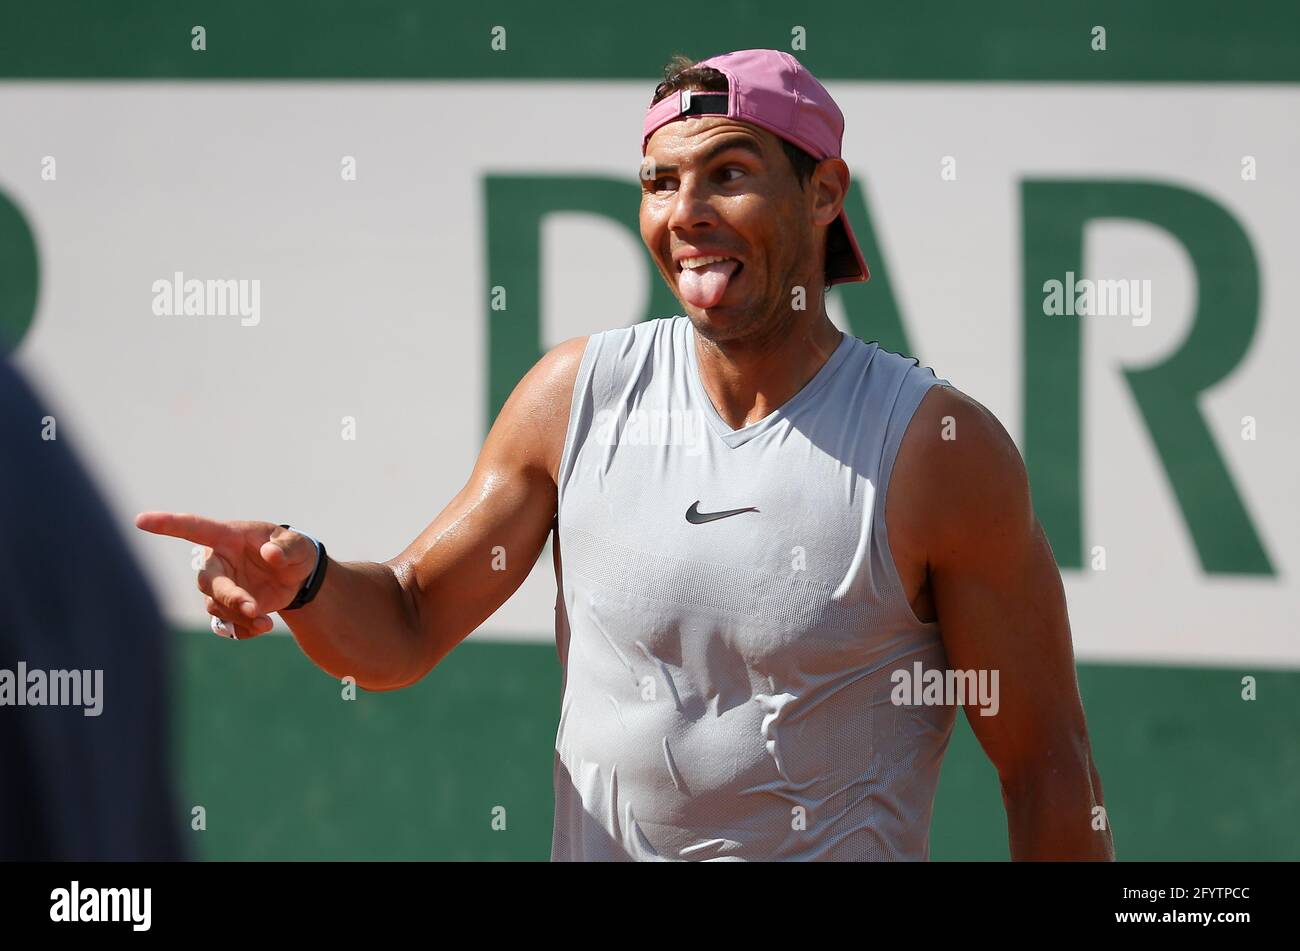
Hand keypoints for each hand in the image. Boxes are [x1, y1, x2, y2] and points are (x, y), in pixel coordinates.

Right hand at [135, 512, 318, 638]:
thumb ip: (287, 548)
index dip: (168, 524)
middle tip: (252, 609)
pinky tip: (263, 627)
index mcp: (229, 537)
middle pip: (206, 580)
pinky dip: (243, 630)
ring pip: (215, 606)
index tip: (140, 521)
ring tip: (265, 623)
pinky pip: (225, 624)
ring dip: (239, 617)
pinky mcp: (227, 608)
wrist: (298, 578)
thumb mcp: (298, 546)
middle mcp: (218, 561)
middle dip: (228, 597)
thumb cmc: (293, 552)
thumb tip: (270, 554)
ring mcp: (220, 586)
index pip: (195, 528)